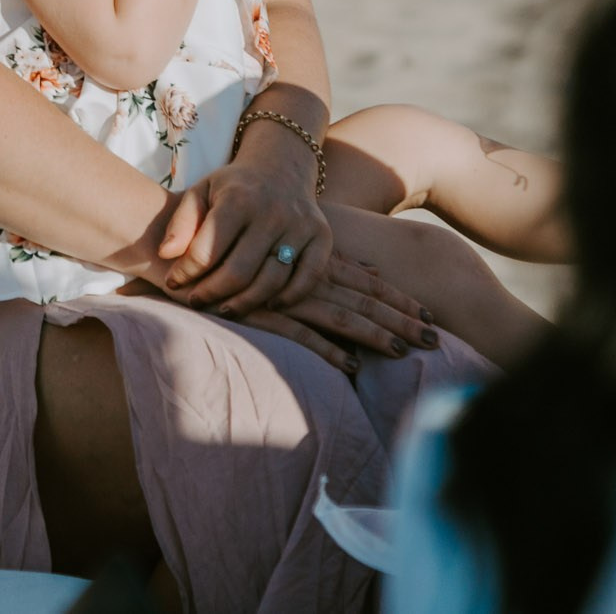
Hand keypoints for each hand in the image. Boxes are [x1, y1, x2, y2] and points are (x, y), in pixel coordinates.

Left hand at [155, 142, 328, 316]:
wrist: (281, 168)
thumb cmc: (233, 188)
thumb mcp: (201, 192)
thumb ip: (182, 222)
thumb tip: (165, 255)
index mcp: (238, 199)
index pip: (208, 249)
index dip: (186, 272)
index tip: (173, 282)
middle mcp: (272, 212)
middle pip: (239, 271)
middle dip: (212, 293)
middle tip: (195, 302)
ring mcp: (300, 226)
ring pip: (271, 281)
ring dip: (244, 303)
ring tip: (224, 308)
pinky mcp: (321, 238)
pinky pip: (308, 278)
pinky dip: (288, 298)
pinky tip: (268, 304)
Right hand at [229, 254, 437, 374]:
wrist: (181, 249)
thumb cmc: (236, 252)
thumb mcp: (290, 252)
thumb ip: (328, 262)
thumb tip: (372, 269)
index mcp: (314, 262)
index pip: (367, 282)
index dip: (399, 298)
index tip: (429, 314)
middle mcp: (304, 276)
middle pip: (363, 301)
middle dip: (400, 319)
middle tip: (435, 339)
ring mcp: (281, 295)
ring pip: (339, 317)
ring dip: (373, 334)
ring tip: (402, 351)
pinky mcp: (258, 315)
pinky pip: (298, 335)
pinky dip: (325, 350)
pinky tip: (350, 367)